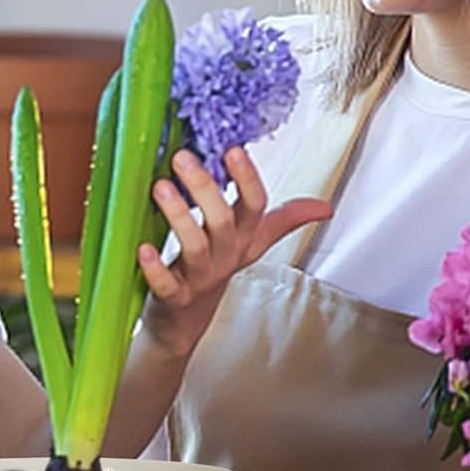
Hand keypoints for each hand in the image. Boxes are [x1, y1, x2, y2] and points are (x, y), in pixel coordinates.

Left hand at [138, 146, 331, 358]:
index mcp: (243, 238)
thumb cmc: (216, 270)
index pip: (256, 206)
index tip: (233, 149)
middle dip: (206, 189)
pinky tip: (143, 248)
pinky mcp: (174, 298)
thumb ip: (285, 220)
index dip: (247, 178)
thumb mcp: (252, 243)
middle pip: (223, 221)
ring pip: (195, 247)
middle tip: (183, 158)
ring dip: (179, 216)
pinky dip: (156, 268)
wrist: (185, 322)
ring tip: (160, 187)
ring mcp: (200, 278)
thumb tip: (325, 207)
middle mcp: (225, 256)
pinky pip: (168, 285)